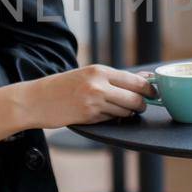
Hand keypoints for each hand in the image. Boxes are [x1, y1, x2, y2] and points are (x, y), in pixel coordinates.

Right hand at [21, 64, 154, 128]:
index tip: (155, 94)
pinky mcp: (89, 117)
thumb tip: (145, 78)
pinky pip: (111, 120)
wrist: (36, 100)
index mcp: (100, 71)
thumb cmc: (63, 86)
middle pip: (135, 98)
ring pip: (125, 112)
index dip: (150, 89)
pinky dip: (111, 119)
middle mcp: (99, 85)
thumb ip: (115, 78)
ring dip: (126, 113)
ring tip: (116, 109)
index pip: (136, 81)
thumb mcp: (88, 75)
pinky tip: (100, 114)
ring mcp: (94, 102)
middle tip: (141, 107)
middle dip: (142, 105)